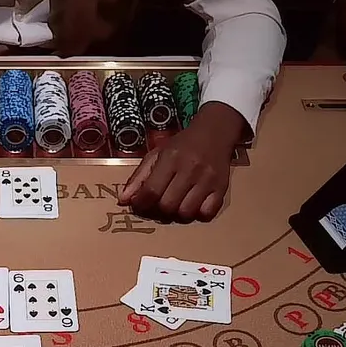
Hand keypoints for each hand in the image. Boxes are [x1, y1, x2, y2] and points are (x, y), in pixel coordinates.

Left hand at [118, 102, 240, 222]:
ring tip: (178, 202)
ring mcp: (207, 179)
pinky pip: (206, 213)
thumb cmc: (182, 145)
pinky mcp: (221, 188)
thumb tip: (123, 200)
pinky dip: (198, 212)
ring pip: (186, 212)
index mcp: (171, 158)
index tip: (140, 204)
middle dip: (160, 208)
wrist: (215, 132)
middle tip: (161, 201)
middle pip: (167, 205)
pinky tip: (195, 203)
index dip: (141, 203)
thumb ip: (139, 176)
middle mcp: (190, 169)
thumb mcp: (157, 154)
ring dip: (178, 212)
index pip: (151, 190)